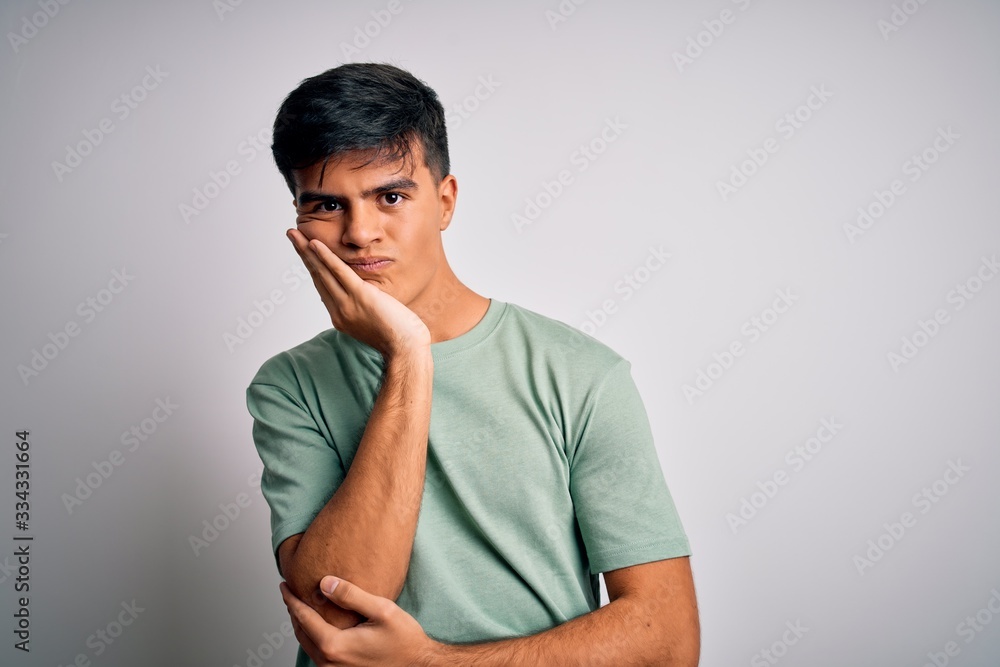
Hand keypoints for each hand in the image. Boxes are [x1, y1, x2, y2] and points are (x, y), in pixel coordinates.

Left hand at [279, 575, 440, 666]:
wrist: (417, 665)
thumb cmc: (404, 640)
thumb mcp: (382, 610)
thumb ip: (352, 596)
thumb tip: (324, 583)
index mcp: (335, 646)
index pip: (304, 618)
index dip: (292, 600)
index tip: (284, 585)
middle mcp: (330, 662)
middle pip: (301, 632)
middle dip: (293, 610)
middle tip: (289, 591)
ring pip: (307, 644)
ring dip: (301, 624)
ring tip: (299, 605)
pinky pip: (317, 652)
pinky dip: (311, 635)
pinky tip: (317, 624)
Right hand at [287, 229, 429, 356]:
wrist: (406, 349)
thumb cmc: (398, 337)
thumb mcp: (375, 320)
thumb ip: (364, 306)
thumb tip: (366, 294)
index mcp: (341, 316)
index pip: (323, 286)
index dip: (313, 266)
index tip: (305, 252)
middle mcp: (339, 311)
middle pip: (317, 276)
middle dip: (303, 254)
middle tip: (291, 235)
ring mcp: (348, 304)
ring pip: (322, 272)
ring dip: (306, 250)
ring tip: (294, 234)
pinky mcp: (360, 296)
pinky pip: (339, 273)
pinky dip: (326, 257)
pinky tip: (314, 244)